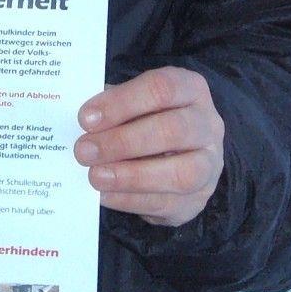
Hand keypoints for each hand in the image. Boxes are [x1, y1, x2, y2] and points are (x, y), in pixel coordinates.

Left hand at [74, 66, 224, 227]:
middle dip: (123, 142)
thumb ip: (112, 107)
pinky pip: (168, 203)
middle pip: (173, 130)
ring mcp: (209, 165)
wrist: (177, 156)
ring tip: (95, 176)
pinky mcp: (198, 199)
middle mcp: (208, 125)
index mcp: (191, 89)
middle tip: (84, 150)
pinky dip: (131, 200)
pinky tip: (105, 195)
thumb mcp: (133, 103)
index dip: (122, 102)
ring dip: (131, 176)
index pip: (162, 88)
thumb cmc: (147, 120)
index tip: (86, 118)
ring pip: (180, 173)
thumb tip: (81, 121)